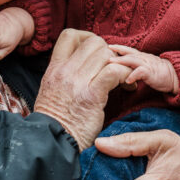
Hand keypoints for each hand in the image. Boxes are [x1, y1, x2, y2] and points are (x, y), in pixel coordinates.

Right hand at [33, 29, 129, 148]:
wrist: (53, 144)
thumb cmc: (57, 122)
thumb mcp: (51, 91)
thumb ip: (65, 76)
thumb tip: (85, 65)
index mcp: (54, 69)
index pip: (70, 35)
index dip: (88, 38)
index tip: (97, 54)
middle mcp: (64, 72)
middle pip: (94, 42)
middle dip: (109, 53)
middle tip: (114, 69)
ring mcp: (78, 82)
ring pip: (105, 53)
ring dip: (120, 64)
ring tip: (124, 80)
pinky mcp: (92, 96)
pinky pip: (114, 72)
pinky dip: (125, 76)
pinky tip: (128, 87)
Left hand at [108, 44, 178, 93]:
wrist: (175, 76)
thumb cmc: (160, 72)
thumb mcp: (146, 66)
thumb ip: (136, 66)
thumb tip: (124, 69)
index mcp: (142, 56)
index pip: (128, 50)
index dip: (118, 47)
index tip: (108, 46)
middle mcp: (143, 58)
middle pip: (128, 52)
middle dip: (116, 51)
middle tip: (105, 51)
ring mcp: (147, 64)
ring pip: (132, 60)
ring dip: (120, 61)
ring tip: (111, 63)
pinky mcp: (151, 73)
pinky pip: (140, 72)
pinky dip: (133, 76)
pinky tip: (127, 80)